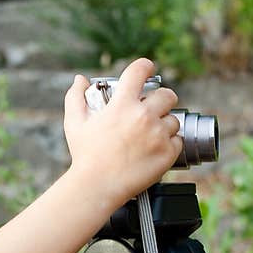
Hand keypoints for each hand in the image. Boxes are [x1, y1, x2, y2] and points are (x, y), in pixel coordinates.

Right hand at [62, 58, 181, 205]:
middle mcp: (143, 116)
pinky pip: (177, 141)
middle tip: (153, 109)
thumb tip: (80, 80)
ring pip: (173, 119)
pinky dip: (169, 144)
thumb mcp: (74, 123)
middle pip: (167, 94)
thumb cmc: (85, 156)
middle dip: (161, 99)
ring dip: (164, 125)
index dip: (145, 67)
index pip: (140, 70)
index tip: (147, 70)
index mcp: (122, 104)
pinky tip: (154, 150)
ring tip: (150, 135)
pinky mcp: (168, 153)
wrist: (97, 186)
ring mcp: (158, 135)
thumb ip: (75, 97)